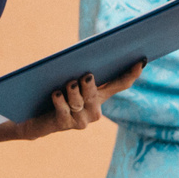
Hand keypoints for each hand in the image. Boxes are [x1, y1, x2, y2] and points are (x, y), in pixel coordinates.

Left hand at [26, 62, 143, 139]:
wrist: (37, 116)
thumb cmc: (57, 91)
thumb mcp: (72, 79)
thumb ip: (82, 69)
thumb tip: (89, 53)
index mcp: (100, 95)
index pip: (120, 84)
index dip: (131, 73)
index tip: (141, 60)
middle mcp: (94, 109)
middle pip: (95, 94)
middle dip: (90, 86)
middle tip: (87, 75)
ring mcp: (81, 119)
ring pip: (78, 103)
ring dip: (73, 92)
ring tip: (69, 82)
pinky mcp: (65, 124)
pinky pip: (64, 111)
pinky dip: (60, 101)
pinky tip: (56, 93)